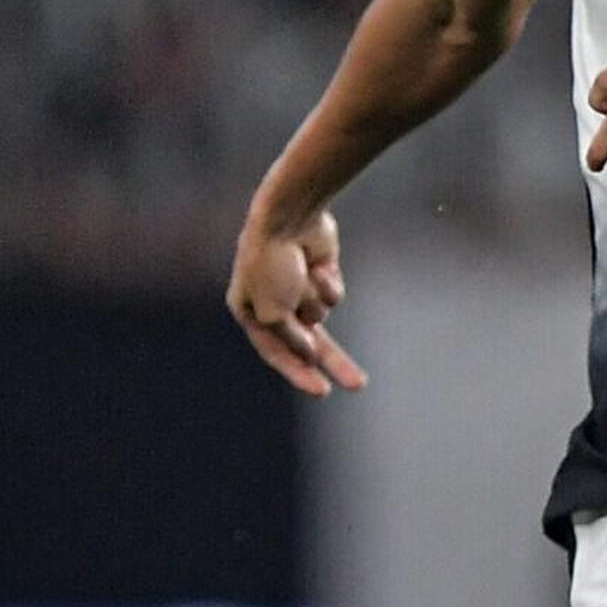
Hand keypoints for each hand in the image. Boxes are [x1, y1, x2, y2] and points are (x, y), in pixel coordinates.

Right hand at [226, 203, 366, 396]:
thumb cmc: (271, 263)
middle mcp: (272, 303)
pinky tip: (319, 266)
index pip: (276, 353)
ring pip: (321, 314)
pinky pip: (333, 294)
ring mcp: (297, 287)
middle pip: (309, 342)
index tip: (323, 391)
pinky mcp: (319, 273)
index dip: (299, 373)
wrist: (289, 216)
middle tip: (358, 385)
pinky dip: (328, 284)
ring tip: (306, 277)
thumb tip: (313, 354)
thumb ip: (292, 339)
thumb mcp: (273, 313)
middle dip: (333, 362)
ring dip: (317, 299)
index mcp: (249, 311)